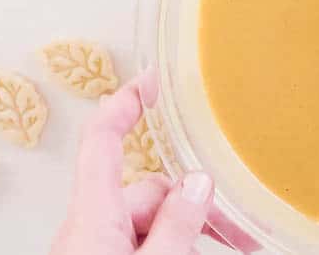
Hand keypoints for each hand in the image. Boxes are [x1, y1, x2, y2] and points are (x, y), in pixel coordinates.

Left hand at [49, 71, 229, 254]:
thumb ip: (178, 224)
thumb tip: (198, 183)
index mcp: (92, 217)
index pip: (101, 140)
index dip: (125, 104)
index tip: (152, 80)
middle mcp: (86, 227)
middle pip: (144, 189)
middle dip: (190, 204)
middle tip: (232, 228)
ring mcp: (91, 248)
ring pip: (147, 220)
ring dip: (183, 230)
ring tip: (224, 247)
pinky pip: (137, 242)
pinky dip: (167, 244)